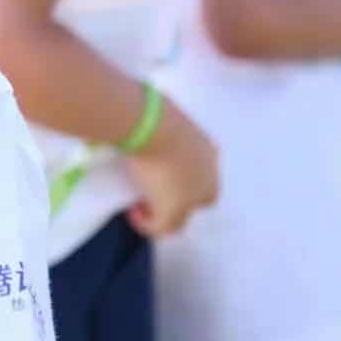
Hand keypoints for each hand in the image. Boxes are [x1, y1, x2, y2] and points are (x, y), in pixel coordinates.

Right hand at [122, 98, 218, 238]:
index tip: (160, 173)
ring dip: (164, 214)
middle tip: (155, 193)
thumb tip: (139, 114)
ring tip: (141, 207)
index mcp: (208, 152)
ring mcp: (193, 195)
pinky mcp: (174, 209)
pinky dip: (147, 224)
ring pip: (183, 217)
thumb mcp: (162, 117)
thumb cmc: (154, 113)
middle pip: (204, 199)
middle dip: (183, 200)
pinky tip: (132, 214)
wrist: (152, 126)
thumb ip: (160, 124)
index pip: (206, 173)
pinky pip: (162, 227)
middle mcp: (207, 176)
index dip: (186, 178)